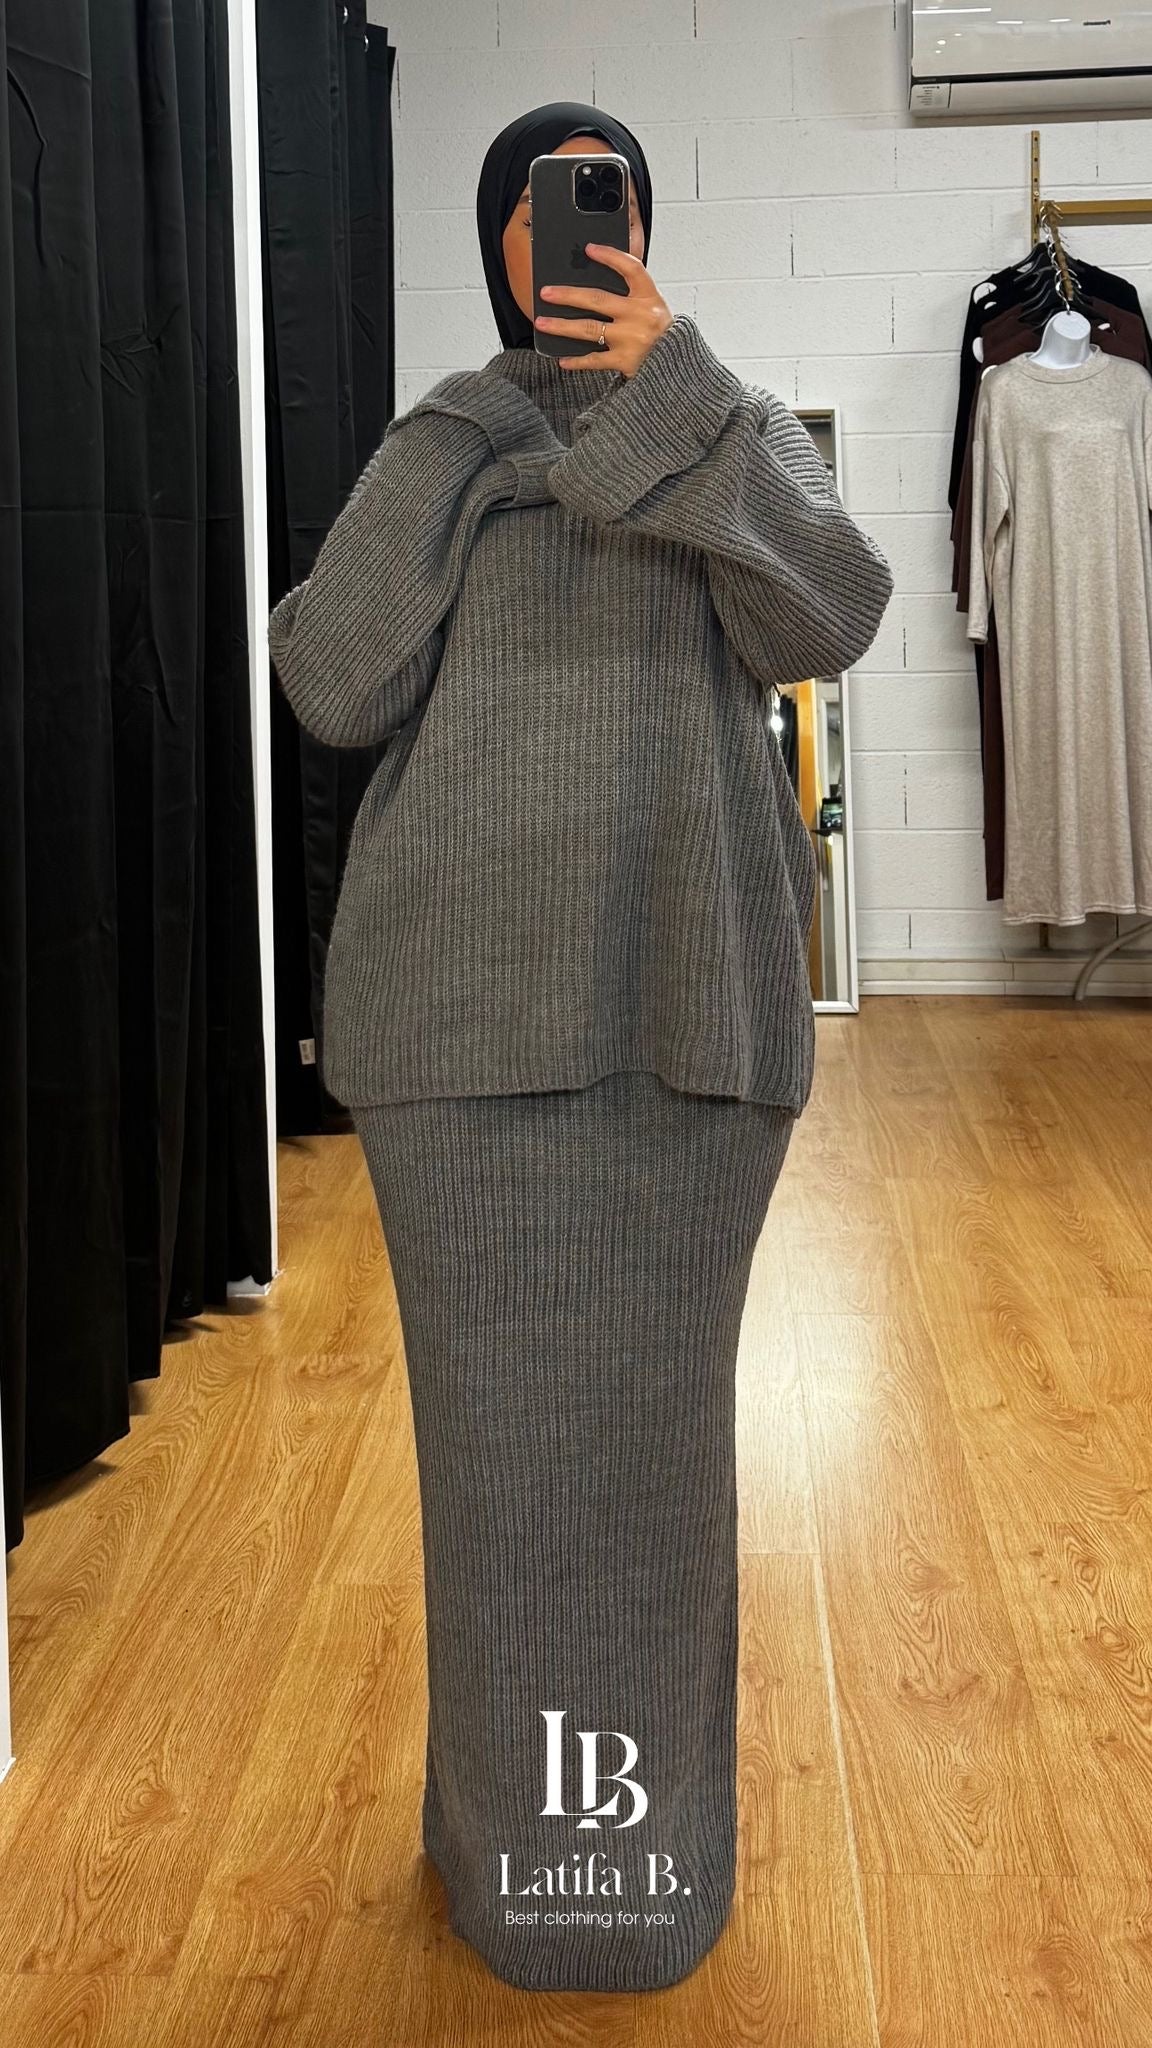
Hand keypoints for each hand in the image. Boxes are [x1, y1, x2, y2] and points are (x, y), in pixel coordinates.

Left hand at [534, 244, 672, 377]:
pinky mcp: (625, 361)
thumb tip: (591, 290)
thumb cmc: (662, 335)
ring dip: (562, 326)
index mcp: (649, 297)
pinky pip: (594, 360)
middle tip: (546, 292)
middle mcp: (639, 316)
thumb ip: (631, 297)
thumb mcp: (653, 308)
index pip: (630, 268)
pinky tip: (562, 359)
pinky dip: (577, 360)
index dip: (610, 256)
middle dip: (568, 295)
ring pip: (589, 329)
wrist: (677, 367)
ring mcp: (631, 339)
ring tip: (543, 323)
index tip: (590, 249)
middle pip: (598, 299)